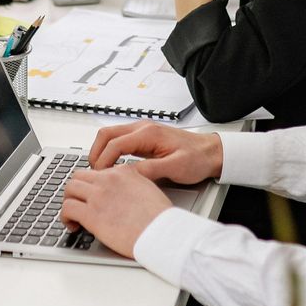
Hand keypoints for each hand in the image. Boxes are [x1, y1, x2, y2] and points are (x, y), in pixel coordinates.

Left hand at [58, 167, 172, 259]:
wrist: (161, 232)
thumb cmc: (160, 218)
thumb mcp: (149, 189)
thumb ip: (134, 185)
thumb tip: (124, 193)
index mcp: (124, 172)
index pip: (98, 172)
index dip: (93, 185)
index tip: (93, 196)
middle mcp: (109, 180)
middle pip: (79, 176)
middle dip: (76, 190)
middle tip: (79, 203)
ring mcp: (98, 195)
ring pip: (70, 189)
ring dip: (69, 201)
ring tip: (73, 215)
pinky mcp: (91, 214)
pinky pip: (67, 208)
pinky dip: (66, 217)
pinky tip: (73, 225)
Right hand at [87, 121, 222, 182]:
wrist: (211, 152)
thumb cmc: (197, 158)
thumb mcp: (176, 168)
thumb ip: (151, 170)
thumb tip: (128, 174)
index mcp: (149, 133)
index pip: (115, 144)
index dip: (103, 161)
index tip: (100, 177)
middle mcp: (143, 128)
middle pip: (106, 134)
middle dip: (95, 153)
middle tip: (94, 174)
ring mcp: (142, 132)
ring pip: (111, 136)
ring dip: (101, 152)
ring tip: (100, 172)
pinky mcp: (144, 138)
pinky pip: (119, 141)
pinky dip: (110, 152)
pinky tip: (112, 167)